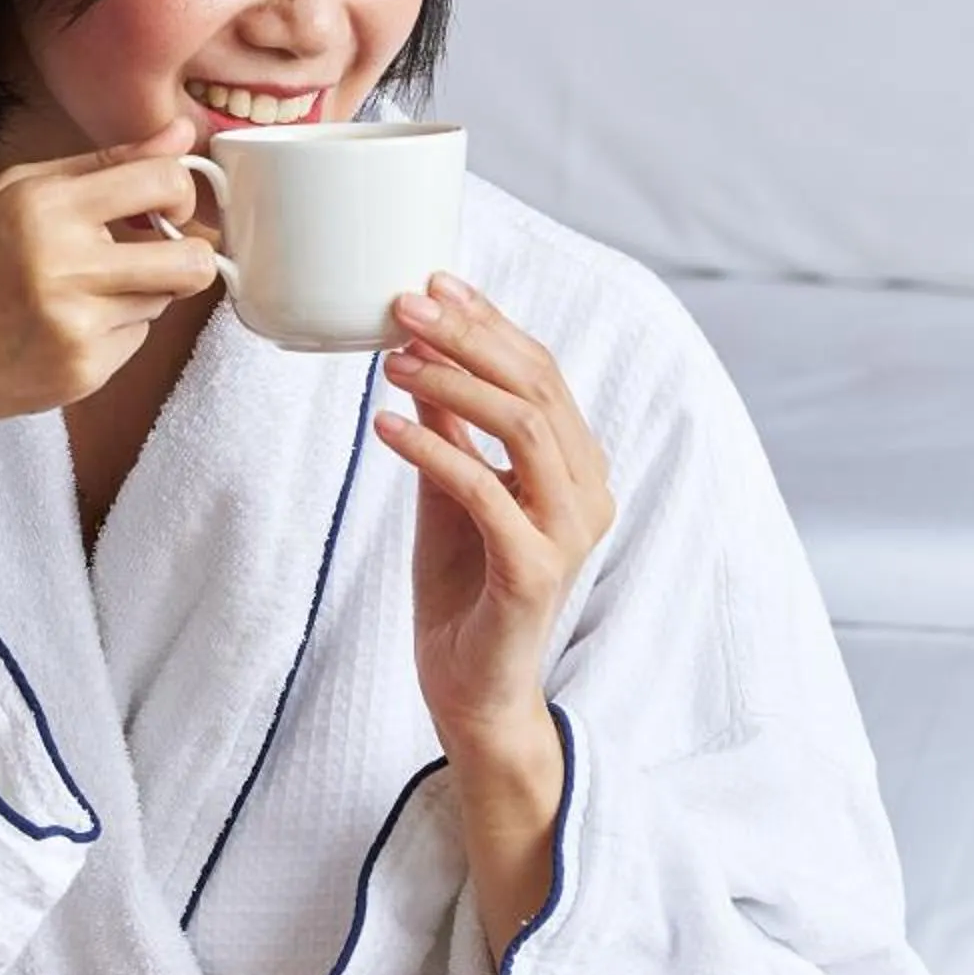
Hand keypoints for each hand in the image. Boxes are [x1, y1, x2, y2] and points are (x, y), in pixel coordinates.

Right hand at [0, 120, 216, 566]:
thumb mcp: (13, 194)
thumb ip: (103, 164)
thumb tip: (181, 134)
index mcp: (44, 205)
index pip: (164, 183)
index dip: (182, 194)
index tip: (167, 206)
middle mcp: (65, 264)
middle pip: (192, 260)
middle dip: (191, 256)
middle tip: (159, 254)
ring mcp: (77, 325)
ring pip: (164, 301)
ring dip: (140, 294)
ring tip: (79, 293)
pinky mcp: (83, 372)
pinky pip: (136, 341)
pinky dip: (113, 332)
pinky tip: (61, 329)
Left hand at [374, 276, 616, 951]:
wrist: (470, 693)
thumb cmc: (463, 593)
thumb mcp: (451, 492)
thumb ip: (453, 431)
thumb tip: (421, 355)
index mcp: (578, 467)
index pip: (541, 372)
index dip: (489, 322)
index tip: (434, 281)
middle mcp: (588, 491)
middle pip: (537, 387)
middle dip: (469, 336)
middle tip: (406, 302)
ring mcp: (569, 532)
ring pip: (522, 429)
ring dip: (453, 383)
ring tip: (393, 359)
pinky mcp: (536, 571)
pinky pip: (485, 491)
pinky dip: (433, 450)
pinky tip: (384, 426)